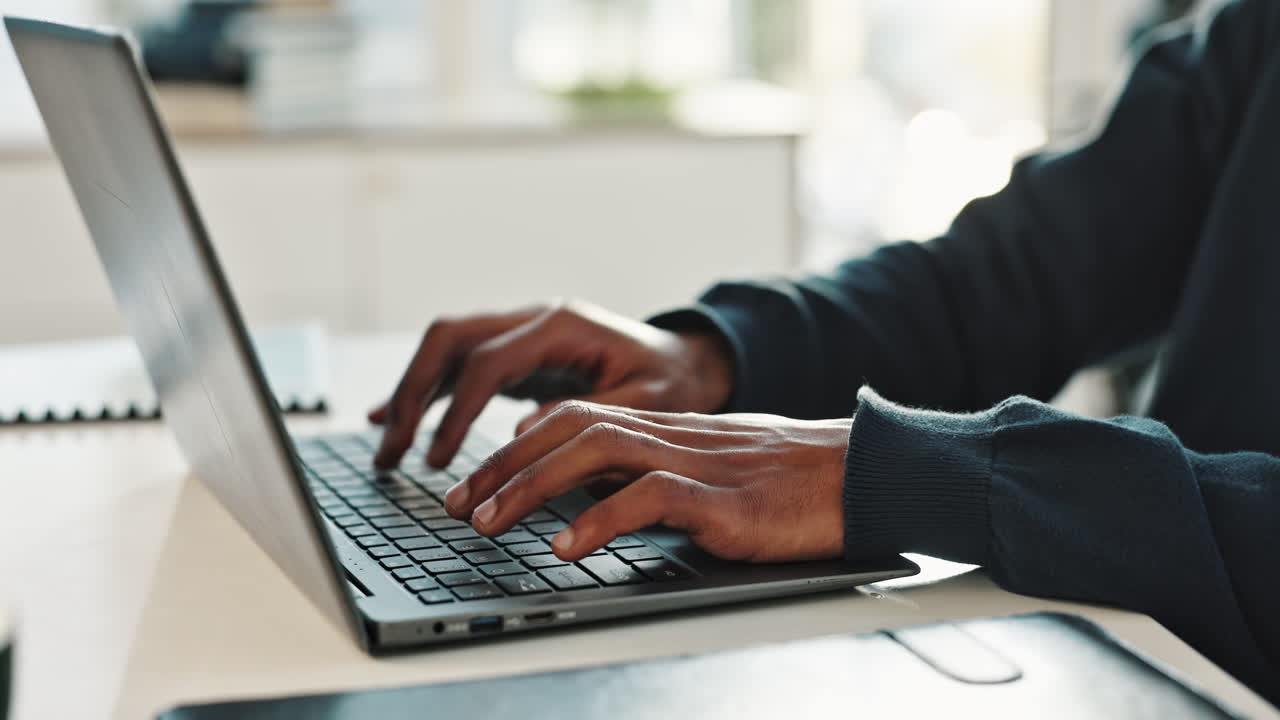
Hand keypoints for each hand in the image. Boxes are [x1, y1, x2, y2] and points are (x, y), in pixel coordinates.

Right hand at [370, 300, 734, 468]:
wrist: (685, 361)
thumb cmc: (671, 383)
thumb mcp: (648, 403)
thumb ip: (593, 416)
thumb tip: (525, 434)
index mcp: (561, 326)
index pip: (488, 362)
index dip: (457, 411)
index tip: (439, 460)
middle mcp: (532, 319)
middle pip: (449, 340)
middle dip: (414, 394)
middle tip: (394, 453)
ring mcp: (520, 332)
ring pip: (444, 348)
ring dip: (410, 394)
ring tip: (387, 450)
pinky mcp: (515, 354)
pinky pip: (456, 366)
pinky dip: (424, 393)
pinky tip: (389, 421)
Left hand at [443, 401, 850, 562]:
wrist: (867, 474)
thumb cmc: (794, 483)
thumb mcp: (713, 473)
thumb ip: (657, 478)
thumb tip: (596, 501)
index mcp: (667, 428)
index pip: (575, 418)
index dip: (517, 445)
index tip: (476, 480)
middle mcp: (673, 435)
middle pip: (570, 429)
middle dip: (504, 464)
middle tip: (458, 503)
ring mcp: (698, 463)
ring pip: (596, 453)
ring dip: (532, 486)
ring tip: (488, 520)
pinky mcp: (725, 500)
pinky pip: (651, 498)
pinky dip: (600, 520)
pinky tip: (566, 547)